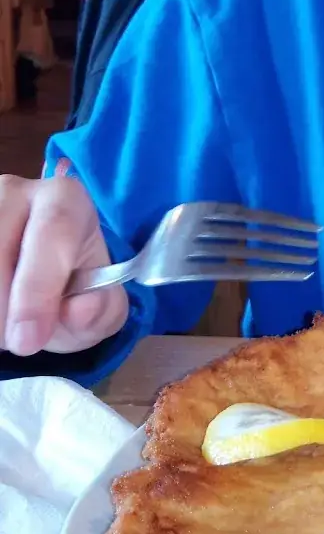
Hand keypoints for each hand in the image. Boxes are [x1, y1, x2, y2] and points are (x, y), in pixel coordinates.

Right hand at [0, 174, 128, 355]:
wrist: (42, 283)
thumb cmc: (76, 289)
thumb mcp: (103, 307)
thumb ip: (101, 309)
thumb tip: (78, 310)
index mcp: (66, 200)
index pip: (53, 231)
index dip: (37, 290)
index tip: (29, 341)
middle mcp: (14, 190)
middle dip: (4, 310)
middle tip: (19, 343)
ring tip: (6, 327)